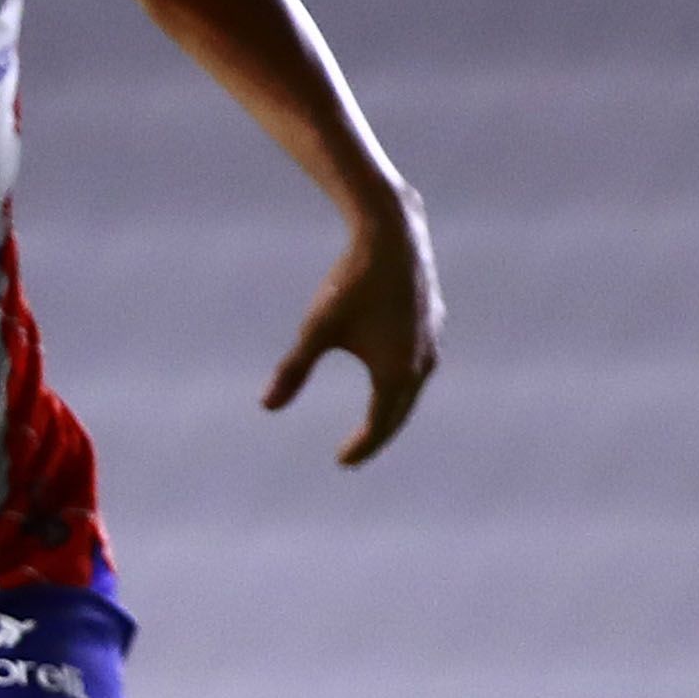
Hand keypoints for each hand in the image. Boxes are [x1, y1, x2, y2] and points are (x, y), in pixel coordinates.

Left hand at [263, 187, 441, 465]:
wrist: (392, 236)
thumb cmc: (350, 283)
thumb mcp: (316, 329)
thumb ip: (293, 370)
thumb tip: (266, 406)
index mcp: (396, 373)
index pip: (378, 424)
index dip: (361, 445)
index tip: (342, 461)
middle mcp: (421, 363)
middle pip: (398, 411)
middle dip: (376, 434)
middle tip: (355, 452)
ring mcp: (431, 342)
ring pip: (412, 388)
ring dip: (393, 408)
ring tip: (374, 422)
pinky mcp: (432, 322)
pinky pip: (418, 365)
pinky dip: (403, 382)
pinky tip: (393, 379)